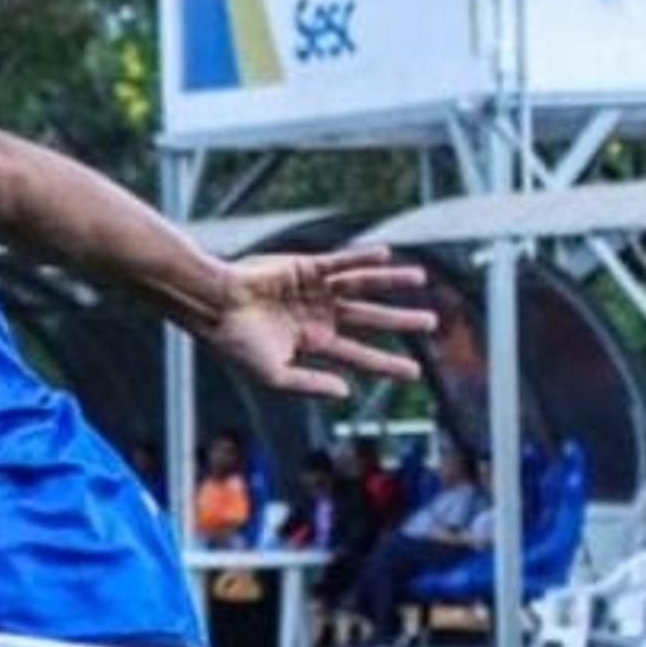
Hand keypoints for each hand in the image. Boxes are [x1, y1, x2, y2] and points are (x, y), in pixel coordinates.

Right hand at [203, 246, 432, 400]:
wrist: (212, 305)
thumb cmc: (235, 343)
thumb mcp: (273, 375)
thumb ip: (309, 384)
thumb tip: (346, 392)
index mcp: (311, 343)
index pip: (358, 355)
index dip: (386, 364)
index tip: (414, 373)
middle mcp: (318, 316)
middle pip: (369, 318)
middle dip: (400, 321)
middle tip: (433, 323)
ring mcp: (314, 290)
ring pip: (362, 286)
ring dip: (391, 282)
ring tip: (421, 279)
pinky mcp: (306, 267)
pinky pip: (340, 261)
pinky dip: (362, 258)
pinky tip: (386, 254)